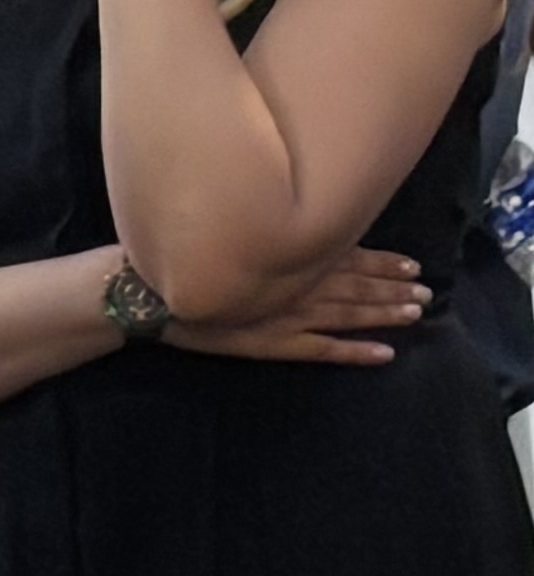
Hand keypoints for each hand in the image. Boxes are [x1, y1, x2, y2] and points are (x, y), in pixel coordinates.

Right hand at [178, 241, 426, 365]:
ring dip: (384, 314)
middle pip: (356, 286)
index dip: (382, 261)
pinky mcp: (273, 343)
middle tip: (426, 292)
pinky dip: (356, 351)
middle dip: (393, 289)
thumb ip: (266, 231)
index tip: (413, 264)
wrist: (149, 292)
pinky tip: (385, 355)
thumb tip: (298, 220)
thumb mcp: (229, 234)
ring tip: (415, 315)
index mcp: (286, 257)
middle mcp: (295, 285)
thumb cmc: (182, 258)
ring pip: (348, 314)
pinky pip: (324, 349)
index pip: (347, 258)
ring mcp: (287, 316)